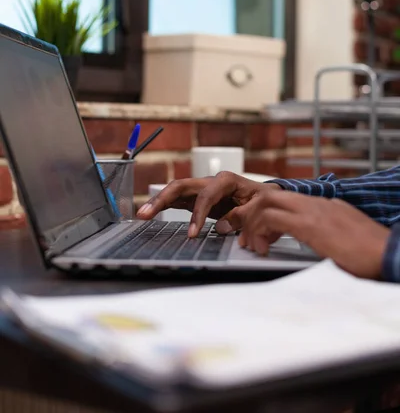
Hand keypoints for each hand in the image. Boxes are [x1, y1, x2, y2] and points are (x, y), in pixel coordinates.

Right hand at [137, 172, 281, 237]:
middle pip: (181, 186)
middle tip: (146, 213)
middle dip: (162, 198)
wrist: (266, 198)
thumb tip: (221, 226)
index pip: (206, 195)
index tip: (193, 234)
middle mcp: (210, 181)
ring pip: (175, 191)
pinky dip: (163, 205)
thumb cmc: (263, 200)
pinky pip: (177, 200)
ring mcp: (202, 189)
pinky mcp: (197, 198)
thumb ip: (241, 216)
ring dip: (157, 202)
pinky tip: (150, 213)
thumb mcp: (259, 207)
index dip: (198, 214)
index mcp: (226, 180)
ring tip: (141, 214)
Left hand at [237, 190, 389, 278]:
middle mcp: (317, 204)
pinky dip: (260, 231)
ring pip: (267, 202)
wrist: (390, 255)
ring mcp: (314, 211)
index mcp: (325, 206)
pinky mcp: (311, 225)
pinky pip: (273, 218)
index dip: (264, 213)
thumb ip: (327, 234)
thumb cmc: (372, 254)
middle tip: (241, 234)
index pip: (285, 199)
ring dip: (252, 223)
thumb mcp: (344, 239)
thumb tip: (314, 241)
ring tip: (250, 245)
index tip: (257, 230)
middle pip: (270, 195)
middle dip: (249, 213)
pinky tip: (263, 248)